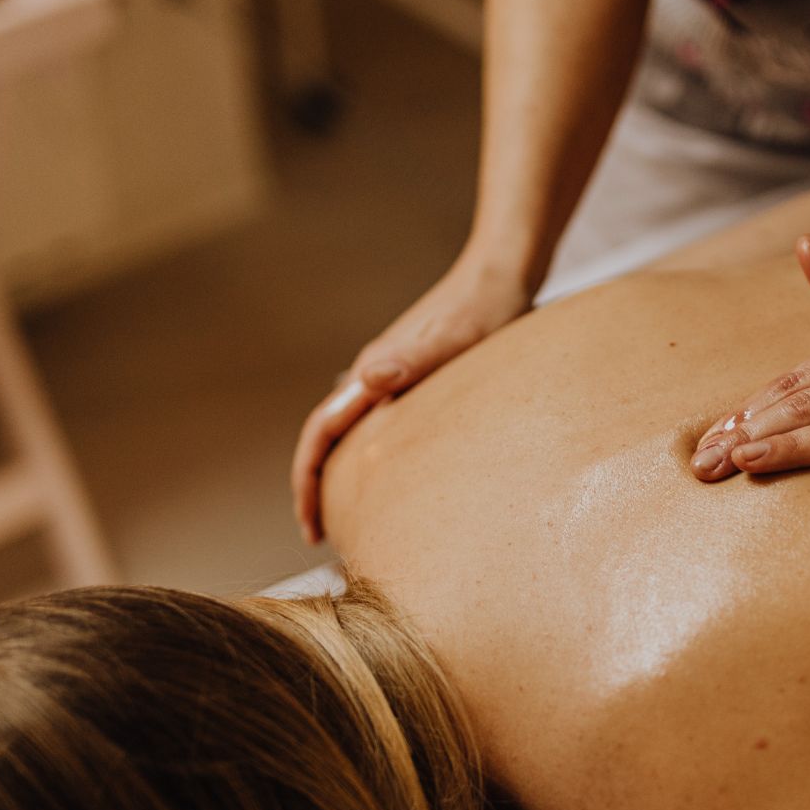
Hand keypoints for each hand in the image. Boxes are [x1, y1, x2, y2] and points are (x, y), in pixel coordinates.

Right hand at [292, 258, 531, 542]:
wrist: (502, 274)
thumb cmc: (483, 306)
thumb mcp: (452, 337)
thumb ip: (413, 357)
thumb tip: (368, 376)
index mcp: (373, 371)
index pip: (321, 431)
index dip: (307, 479)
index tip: (308, 521)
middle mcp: (374, 375)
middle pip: (328, 437)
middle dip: (316, 486)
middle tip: (320, 535)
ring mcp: (394, 376)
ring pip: (352, 433)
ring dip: (341, 473)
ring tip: (350, 517)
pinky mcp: (417, 378)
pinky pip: (380, 425)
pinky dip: (372, 458)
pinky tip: (396, 479)